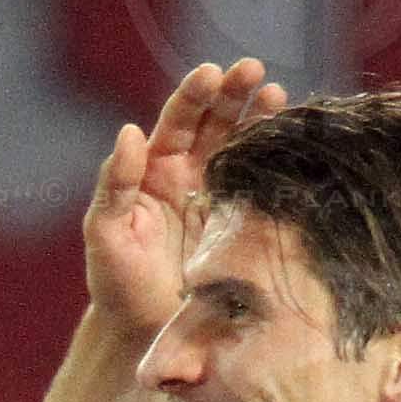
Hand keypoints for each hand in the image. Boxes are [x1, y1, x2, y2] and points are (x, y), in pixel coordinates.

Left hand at [84, 57, 282, 337]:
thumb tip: (128, 132)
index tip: (211, 73)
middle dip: (234, 92)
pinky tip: (294, 141)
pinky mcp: (246, 222)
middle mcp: (193, 173)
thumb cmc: (117, 282)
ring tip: (278, 95)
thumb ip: (114, 184)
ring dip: (261, 117)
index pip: (178, 120)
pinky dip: (278, 160)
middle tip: (252, 70)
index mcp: (157, 167)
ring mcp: (223, 195)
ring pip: (244, 144)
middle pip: (216, 121)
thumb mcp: (106, 233)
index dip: (195, 95)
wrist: (146, 331)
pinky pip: (264, 183)